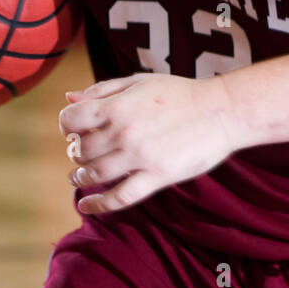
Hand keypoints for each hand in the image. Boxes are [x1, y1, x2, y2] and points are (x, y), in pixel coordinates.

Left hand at [59, 73, 237, 213]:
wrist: (221, 110)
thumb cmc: (181, 93)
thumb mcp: (140, 81)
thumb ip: (103, 89)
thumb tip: (68, 98)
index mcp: (118, 106)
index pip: (71, 120)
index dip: (67, 125)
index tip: (73, 130)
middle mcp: (124, 132)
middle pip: (81, 150)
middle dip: (76, 152)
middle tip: (81, 152)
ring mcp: (140, 156)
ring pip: (94, 174)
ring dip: (81, 177)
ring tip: (80, 176)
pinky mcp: (157, 176)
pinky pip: (119, 197)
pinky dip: (98, 205)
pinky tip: (86, 205)